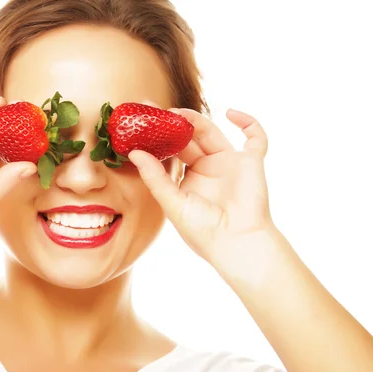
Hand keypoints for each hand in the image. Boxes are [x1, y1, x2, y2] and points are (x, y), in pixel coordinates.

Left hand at [129, 107, 275, 266]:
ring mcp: (229, 163)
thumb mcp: (173, 203)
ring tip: (178, 114)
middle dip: (172, 123)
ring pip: (211, 132)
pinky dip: (248, 122)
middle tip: (154, 110)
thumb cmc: (203, 231)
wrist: (236, 243)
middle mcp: (207, 168)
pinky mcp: (251, 162)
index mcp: (188, 179)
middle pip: (188, 138)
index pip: (171, 151)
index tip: (141, 123)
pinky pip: (256, 137)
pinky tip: (230, 112)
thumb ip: (155, 177)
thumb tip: (134, 153)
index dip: (157, 137)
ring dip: (196, 120)